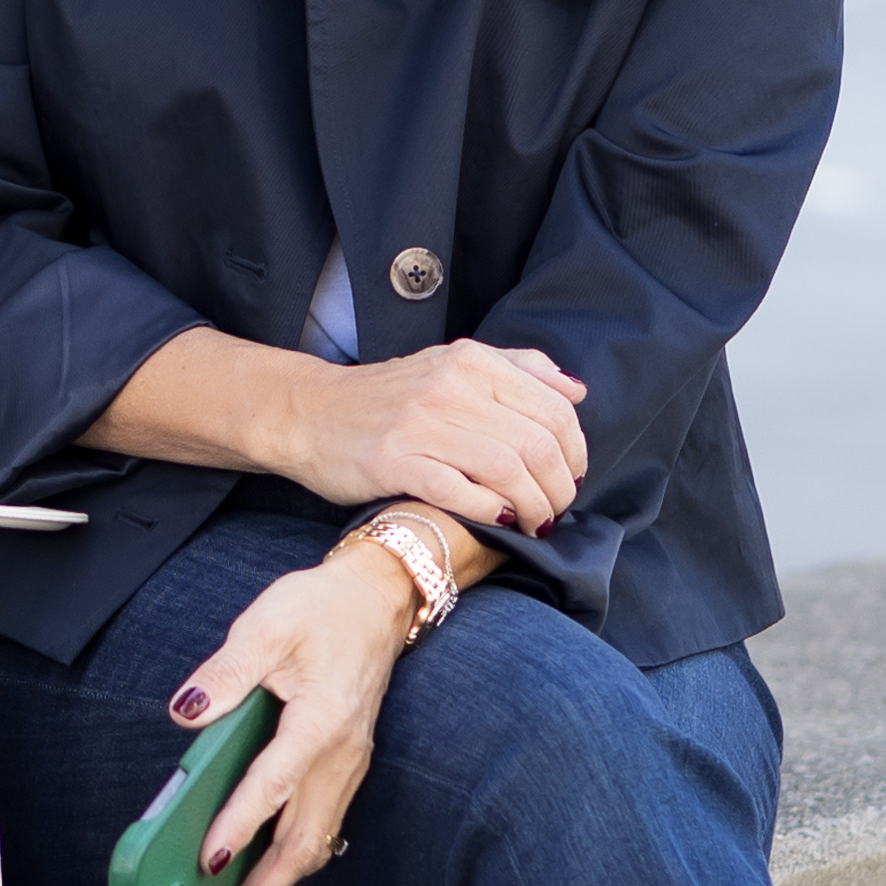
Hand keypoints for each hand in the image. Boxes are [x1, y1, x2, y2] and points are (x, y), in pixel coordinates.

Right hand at [90, 324, 587, 534]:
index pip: (554, 410)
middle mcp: (452, 386)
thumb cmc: (389, 398)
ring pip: (507, 469)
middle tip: (554, 512)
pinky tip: (496, 521)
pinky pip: (459, 490)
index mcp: (473, 361)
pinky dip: (489, 510)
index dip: (575, 453)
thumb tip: (576, 391)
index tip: (571, 479)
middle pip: (537, 444)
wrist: (308, 413)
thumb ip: (518, 370)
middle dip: (558, 488)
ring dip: (531, 507)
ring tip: (532, 524)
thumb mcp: (452, 365)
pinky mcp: (394, 460)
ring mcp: (422, 423)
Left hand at [162, 543, 422, 885]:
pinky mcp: (346, 769)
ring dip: (277, 882)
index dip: (239, 825)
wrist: (379, 599)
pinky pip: (321, 827)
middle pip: (304, 842)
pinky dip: (292, 857)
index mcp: (320, 719)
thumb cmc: (323, 609)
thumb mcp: (268, 623)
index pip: (274, 785)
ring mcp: (348, 767)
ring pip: (316, 844)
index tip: (207, 859)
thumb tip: (186, 711)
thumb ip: (226, 671)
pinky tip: (259, 868)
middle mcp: (341, 755)